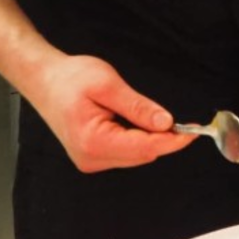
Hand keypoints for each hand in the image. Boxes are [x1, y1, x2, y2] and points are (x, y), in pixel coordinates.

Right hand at [24, 54, 193, 172]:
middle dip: (165, 139)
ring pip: (136, 155)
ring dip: (151, 139)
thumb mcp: (108, 84)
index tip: (194, 132)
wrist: (44, 80)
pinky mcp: (93, 155)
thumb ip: (138, 107)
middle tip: (184, 121)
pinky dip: (138, 139)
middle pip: (142, 155)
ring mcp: (91, 159)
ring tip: (148, 115)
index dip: (173, 141)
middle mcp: (92, 158)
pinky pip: (126, 152)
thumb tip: (166, 123)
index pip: (145, 149)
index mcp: (94, 142)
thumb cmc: (70, 79)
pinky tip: (135, 122)